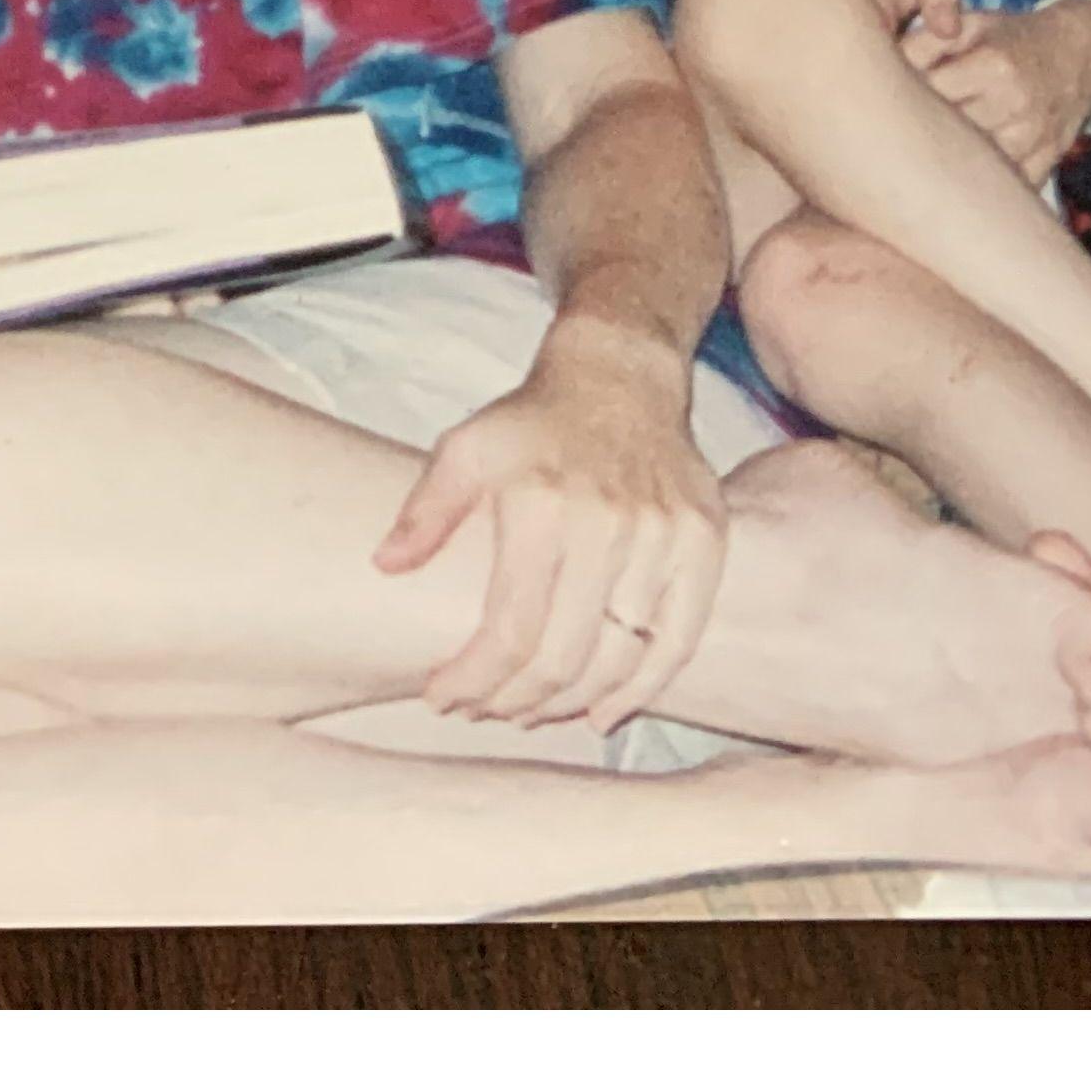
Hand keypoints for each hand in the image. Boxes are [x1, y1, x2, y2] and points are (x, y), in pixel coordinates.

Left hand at [375, 320, 729, 732]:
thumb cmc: (532, 421)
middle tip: (484, 712)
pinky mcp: (704, 543)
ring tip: (530, 713)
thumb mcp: (465, 449)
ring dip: (571, 703)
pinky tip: (603, 712)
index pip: (510, 628)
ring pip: (621, 657)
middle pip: (565, 655)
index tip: (443, 697)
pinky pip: (678, 640)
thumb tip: (385, 565)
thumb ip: (425, 510)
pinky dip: (642, 689)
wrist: (619, 377)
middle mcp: (608, 524)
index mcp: (542, 506)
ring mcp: (664, 536)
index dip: (475, 678)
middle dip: (516, 701)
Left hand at [903, 1, 1090, 176]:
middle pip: (946, 132)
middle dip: (918, 132)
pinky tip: (957, 174)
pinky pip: (1001, 185)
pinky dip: (976, 184)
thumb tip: (887, 68)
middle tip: (892, 132)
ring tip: (923, 152)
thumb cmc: (1011, 39)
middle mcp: (1014, 106)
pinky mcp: (1044, 163)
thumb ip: (925, 42)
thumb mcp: (970, 26)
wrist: (1078, 57)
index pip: (928, 92)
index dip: (902, 97)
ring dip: (943, 161)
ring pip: (970, 165)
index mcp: (993, 67)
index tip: (886, 99)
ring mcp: (1032, 140)